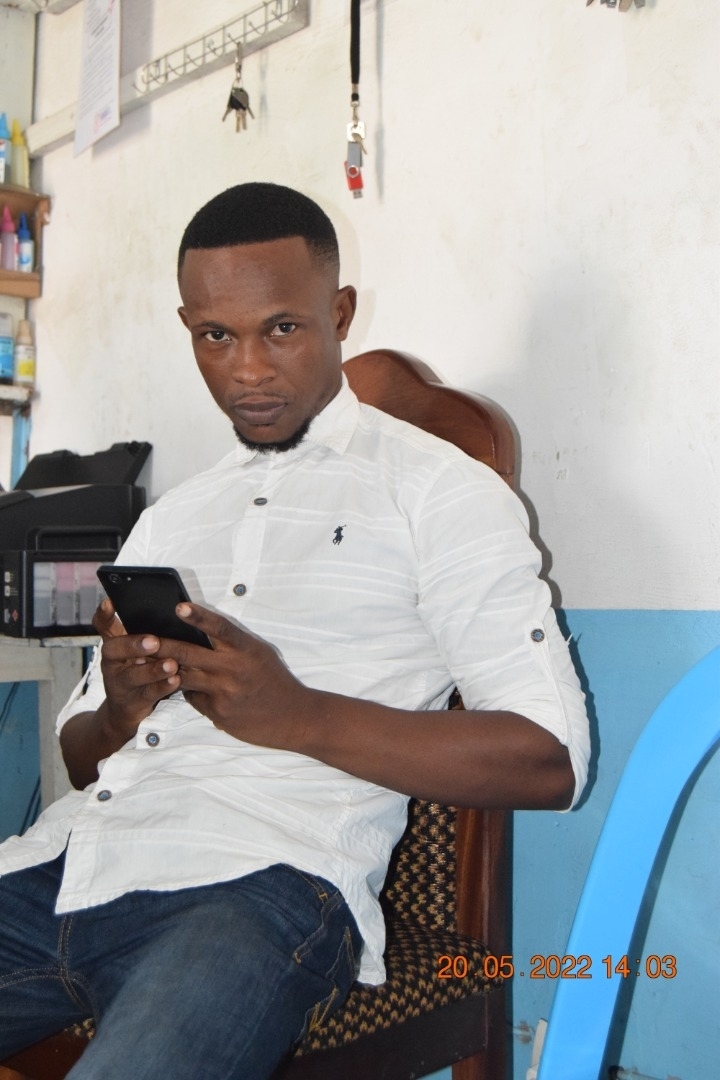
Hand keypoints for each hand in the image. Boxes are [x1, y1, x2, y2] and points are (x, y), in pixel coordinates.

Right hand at [92, 598, 181, 739]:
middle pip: (114, 650)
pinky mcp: (131, 702)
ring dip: (153, 670)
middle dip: (133, 645)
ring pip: (132, 676)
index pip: (103, 626)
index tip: (110, 602)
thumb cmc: (137, 670)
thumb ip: (144, 632)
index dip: (104, 615)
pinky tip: (175, 680)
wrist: (125, 710)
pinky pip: (147, 694)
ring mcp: (119, 684)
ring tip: (172, 664)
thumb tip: (172, 609)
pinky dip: (162, 687)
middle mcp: (112, 662)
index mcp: (114, 644)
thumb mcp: (135, 651)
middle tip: (154, 641)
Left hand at [153, 603, 315, 749]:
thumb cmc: (274, 681)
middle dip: (162, 645)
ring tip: (147, 663)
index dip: (198, 616)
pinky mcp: (219, 713)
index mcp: (246, 649)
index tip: (178, 606)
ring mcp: (225, 692)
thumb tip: (201, 634)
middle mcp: (234, 669)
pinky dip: (187, 691)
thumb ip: (232, 645)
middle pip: (189, 654)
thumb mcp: (258, 654)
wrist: (293, 717)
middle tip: (142, 638)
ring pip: (183, 677)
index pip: (219, 627)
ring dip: (165, 671)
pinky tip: (185, 688)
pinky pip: (193, 698)